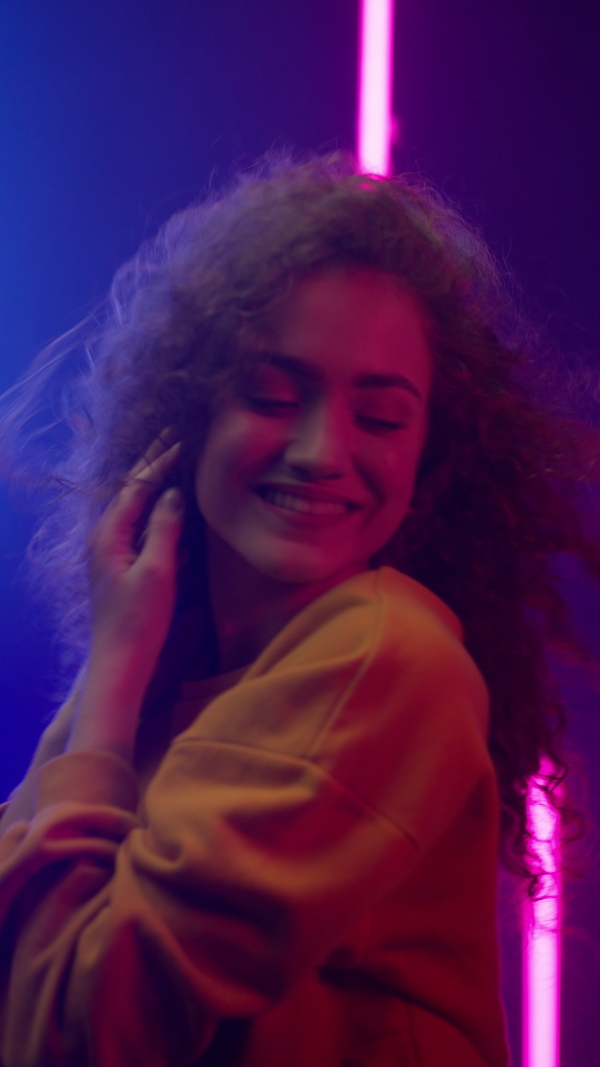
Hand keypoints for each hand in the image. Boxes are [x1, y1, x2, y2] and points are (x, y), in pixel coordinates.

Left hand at [68, 437, 184, 758]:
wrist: (120, 662)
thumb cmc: (138, 620)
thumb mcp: (158, 571)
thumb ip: (165, 528)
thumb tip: (173, 493)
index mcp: (109, 534)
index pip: (136, 487)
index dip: (160, 463)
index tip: (181, 441)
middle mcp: (105, 539)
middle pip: (131, 492)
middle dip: (153, 465)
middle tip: (173, 439)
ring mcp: (111, 554)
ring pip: (137, 511)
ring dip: (157, 488)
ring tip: (175, 466)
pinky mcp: (122, 569)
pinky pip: (142, 531)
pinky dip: (159, 516)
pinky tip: (175, 513)